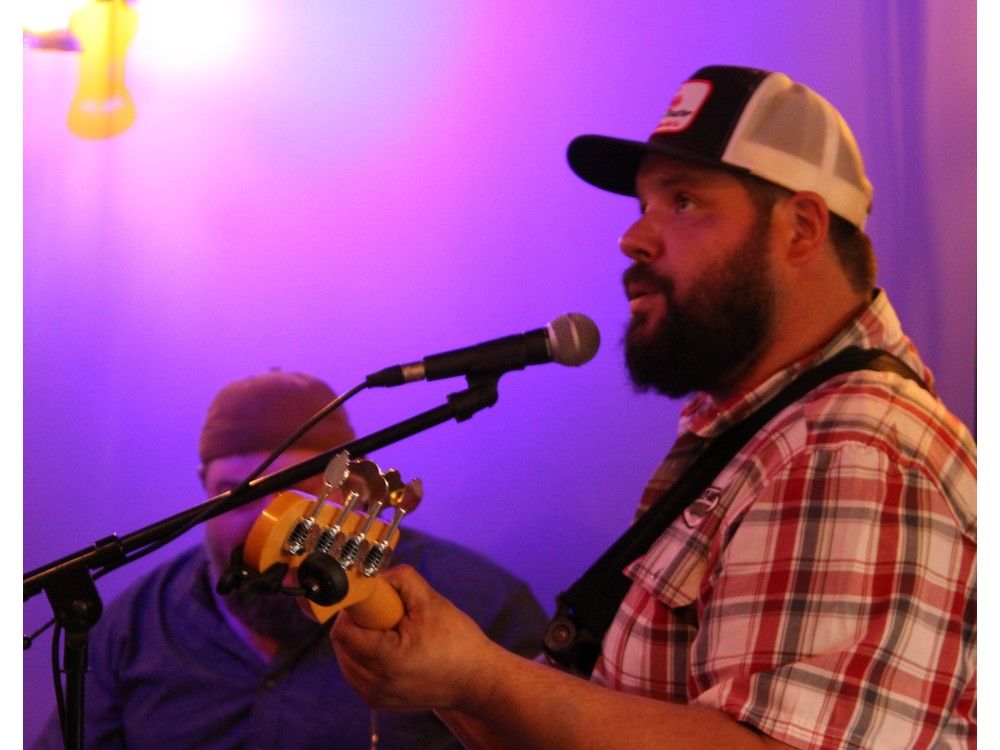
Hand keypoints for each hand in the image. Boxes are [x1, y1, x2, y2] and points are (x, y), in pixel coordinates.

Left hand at [331, 564, 498, 711]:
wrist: (475, 680)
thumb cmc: (457, 641)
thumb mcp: (431, 601)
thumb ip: (401, 580)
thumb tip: (374, 575)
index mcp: (387, 659)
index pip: (343, 632)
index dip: (353, 611)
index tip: (372, 602)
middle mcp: (376, 683)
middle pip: (342, 645)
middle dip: (359, 624)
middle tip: (386, 616)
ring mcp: (376, 696)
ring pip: (346, 659)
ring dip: (360, 641)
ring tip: (391, 634)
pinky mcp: (378, 701)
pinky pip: (356, 673)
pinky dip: (365, 657)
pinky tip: (390, 649)